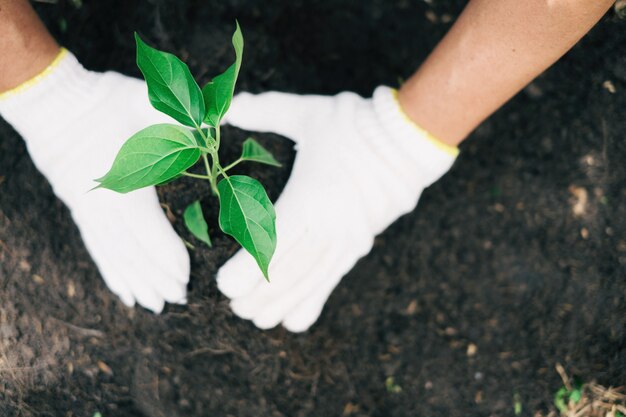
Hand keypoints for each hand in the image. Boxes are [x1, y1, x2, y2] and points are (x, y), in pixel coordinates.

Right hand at [0, 50, 188, 311]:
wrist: (55, 99)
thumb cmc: (108, 100)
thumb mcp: (150, 103)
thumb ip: (186, 119)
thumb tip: (224, 122)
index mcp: (124, 182)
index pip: (147, 231)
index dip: (167, 257)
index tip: (185, 277)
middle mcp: (104, 204)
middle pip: (131, 252)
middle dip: (155, 279)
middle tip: (178, 301)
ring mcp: (89, 209)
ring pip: (114, 255)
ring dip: (134, 282)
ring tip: (152, 306)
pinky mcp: (80, 209)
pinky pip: (96, 247)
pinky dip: (110, 270)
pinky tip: (121, 290)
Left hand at [217, 87, 457, 331]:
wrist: (407, 139)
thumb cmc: (353, 124)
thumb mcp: (307, 113)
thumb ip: (265, 110)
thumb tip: (227, 105)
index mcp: (311, 197)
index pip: (274, 242)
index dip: (248, 268)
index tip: (225, 287)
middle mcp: (329, 225)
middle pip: (290, 270)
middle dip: (261, 295)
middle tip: (237, 310)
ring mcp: (347, 238)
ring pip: (311, 281)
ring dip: (284, 303)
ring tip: (260, 321)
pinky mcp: (359, 244)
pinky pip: (333, 279)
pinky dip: (314, 301)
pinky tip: (296, 321)